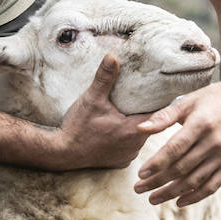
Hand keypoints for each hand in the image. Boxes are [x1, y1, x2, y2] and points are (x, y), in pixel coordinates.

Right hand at [55, 55, 154, 169]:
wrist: (62, 152)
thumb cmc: (77, 127)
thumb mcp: (92, 99)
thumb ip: (105, 78)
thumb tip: (112, 57)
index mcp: (133, 130)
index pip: (158, 114)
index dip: (158, 102)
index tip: (157, 90)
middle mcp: (135, 146)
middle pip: (150, 125)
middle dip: (147, 112)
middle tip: (144, 97)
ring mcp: (128, 156)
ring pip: (141, 136)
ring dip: (137, 125)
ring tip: (133, 111)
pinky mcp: (120, 162)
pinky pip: (131, 146)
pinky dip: (128, 138)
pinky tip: (120, 128)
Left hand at [133, 78, 220, 206]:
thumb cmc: (212, 99)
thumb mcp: (188, 102)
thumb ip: (164, 116)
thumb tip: (140, 129)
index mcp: (201, 124)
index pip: (175, 149)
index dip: (157, 163)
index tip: (140, 174)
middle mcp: (214, 142)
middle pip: (182, 168)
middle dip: (158, 181)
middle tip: (138, 189)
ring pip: (195, 180)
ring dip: (172, 192)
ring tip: (153, 198)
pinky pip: (212, 186)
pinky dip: (196, 196)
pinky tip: (179, 202)